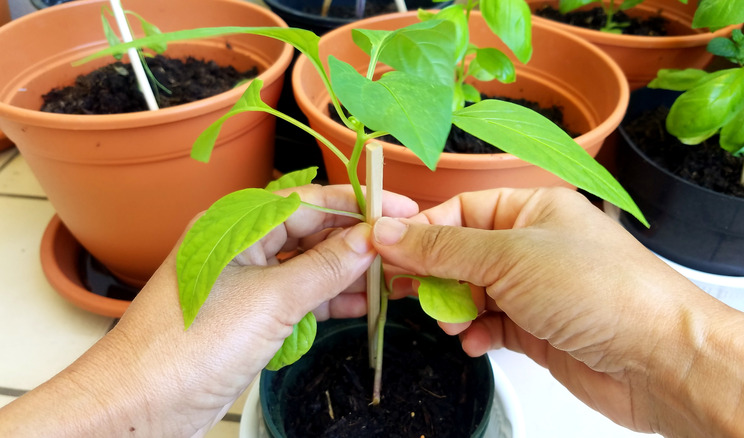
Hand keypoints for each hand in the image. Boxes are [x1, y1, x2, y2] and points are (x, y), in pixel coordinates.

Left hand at [0, 184, 417, 437]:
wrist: (141, 405)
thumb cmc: (187, 347)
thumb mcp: (270, 301)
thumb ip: (325, 268)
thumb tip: (369, 240)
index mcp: (235, 225)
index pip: (310, 202)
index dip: (359, 205)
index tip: (400, 208)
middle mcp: (241, 246)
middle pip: (313, 233)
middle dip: (358, 241)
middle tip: (404, 248)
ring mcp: (246, 282)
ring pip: (309, 266)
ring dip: (349, 273)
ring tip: (395, 277)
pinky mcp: (251, 314)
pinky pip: (300, 297)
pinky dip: (330, 301)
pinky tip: (365, 304)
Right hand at [371, 187, 743, 436]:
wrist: (659, 359)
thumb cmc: (600, 290)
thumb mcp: (508, 257)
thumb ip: (443, 248)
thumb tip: (388, 231)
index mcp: (531, 209)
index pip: (458, 212)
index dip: (420, 232)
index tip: (386, 253)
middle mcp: (532, 245)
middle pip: (460, 253)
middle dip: (434, 275)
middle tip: (410, 292)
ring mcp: (535, 289)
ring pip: (471, 292)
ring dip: (455, 308)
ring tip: (455, 321)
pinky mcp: (538, 329)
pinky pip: (490, 325)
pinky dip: (477, 333)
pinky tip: (476, 341)